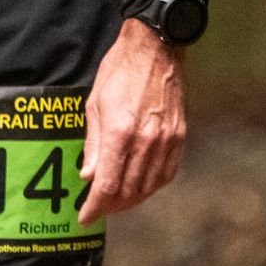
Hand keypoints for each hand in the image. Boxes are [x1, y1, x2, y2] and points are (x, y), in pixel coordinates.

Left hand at [76, 19, 187, 224]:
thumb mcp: (94, 103)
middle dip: (111, 206)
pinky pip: (167, 173)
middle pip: (128, 191)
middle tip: (98, 209)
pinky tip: (141, 186)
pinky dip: (152, 186)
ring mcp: (166, 140)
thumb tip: (88, 176)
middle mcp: (146, 141)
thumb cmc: (120, 70)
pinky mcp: (180, 136)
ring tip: (117, 201)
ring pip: (149, 187)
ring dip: (131, 200)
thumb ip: (92, 143)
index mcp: (120, 133)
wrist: (156, 48)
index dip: (95, 207)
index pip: (106, 185)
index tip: (85, 218)